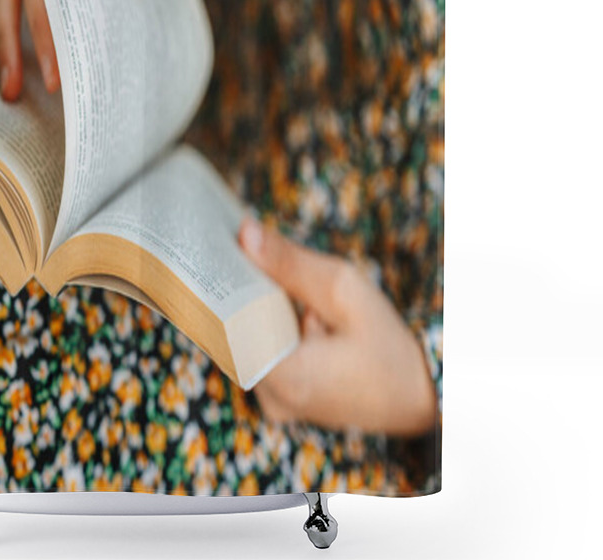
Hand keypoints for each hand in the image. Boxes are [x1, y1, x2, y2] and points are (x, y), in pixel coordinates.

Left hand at [238, 217, 437, 436]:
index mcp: (286, 378)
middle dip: (235, 290)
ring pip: (245, 342)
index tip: (214, 249)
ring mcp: (275, 404)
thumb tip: (244, 233)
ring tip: (252, 266)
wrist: (421, 396)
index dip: (218, 285)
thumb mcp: (344, 290)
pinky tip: (277, 299)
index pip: (225, 326)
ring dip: (252, 307)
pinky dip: (266, 326)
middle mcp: (271, 398)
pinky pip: (260, 354)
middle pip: (231, 333)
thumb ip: (289, 264)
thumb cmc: (389, 345)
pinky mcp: (282, 399)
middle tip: (232, 247)